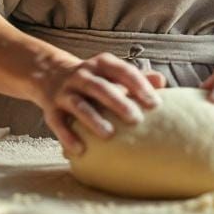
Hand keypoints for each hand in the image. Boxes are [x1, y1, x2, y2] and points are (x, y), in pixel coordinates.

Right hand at [31, 51, 165, 154]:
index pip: (122, 71)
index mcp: (101, 64)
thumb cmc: (94, 79)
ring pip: (78, 105)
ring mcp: (65, 92)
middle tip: (136, 120)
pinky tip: (80, 150)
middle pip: (100, 87)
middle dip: (117, 102)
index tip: (155, 104)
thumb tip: (161, 82)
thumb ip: (136, 78)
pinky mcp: (51, 109)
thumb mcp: (113, 73)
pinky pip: (58, 123)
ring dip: (93, 119)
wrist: (51, 75)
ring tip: (109, 135)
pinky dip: (68, 136)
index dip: (138, 86)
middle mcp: (82, 75)